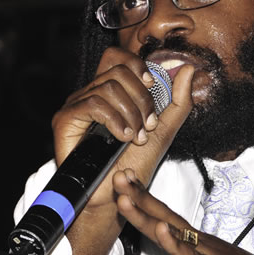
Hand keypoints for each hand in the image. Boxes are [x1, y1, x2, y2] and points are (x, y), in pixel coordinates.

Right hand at [53, 47, 194, 254]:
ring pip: (108, 86)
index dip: (137, 66)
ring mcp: (76, 105)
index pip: (118, 57)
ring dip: (131, 113)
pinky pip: (93, 103)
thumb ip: (178, 101)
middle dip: (142, 98)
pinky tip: (122, 137)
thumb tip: (189, 68)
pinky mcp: (65, 120)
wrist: (115, 197)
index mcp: (109, 92)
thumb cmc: (134, 166)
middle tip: (147, 126)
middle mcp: (90, 94)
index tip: (153, 86)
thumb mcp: (163, 130)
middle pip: (118, 70)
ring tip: (135, 137)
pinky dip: (114, 119)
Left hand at [109, 169, 253, 254]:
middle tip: (118, 177)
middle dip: (137, 195)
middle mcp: (194, 241)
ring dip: (148, 213)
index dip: (139, 200)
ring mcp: (203, 252)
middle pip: (161, 214)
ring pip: (171, 230)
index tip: (120, 182)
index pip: (159, 217)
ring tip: (127, 198)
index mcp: (187, 243)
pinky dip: (175, 243)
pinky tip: (161, 231)